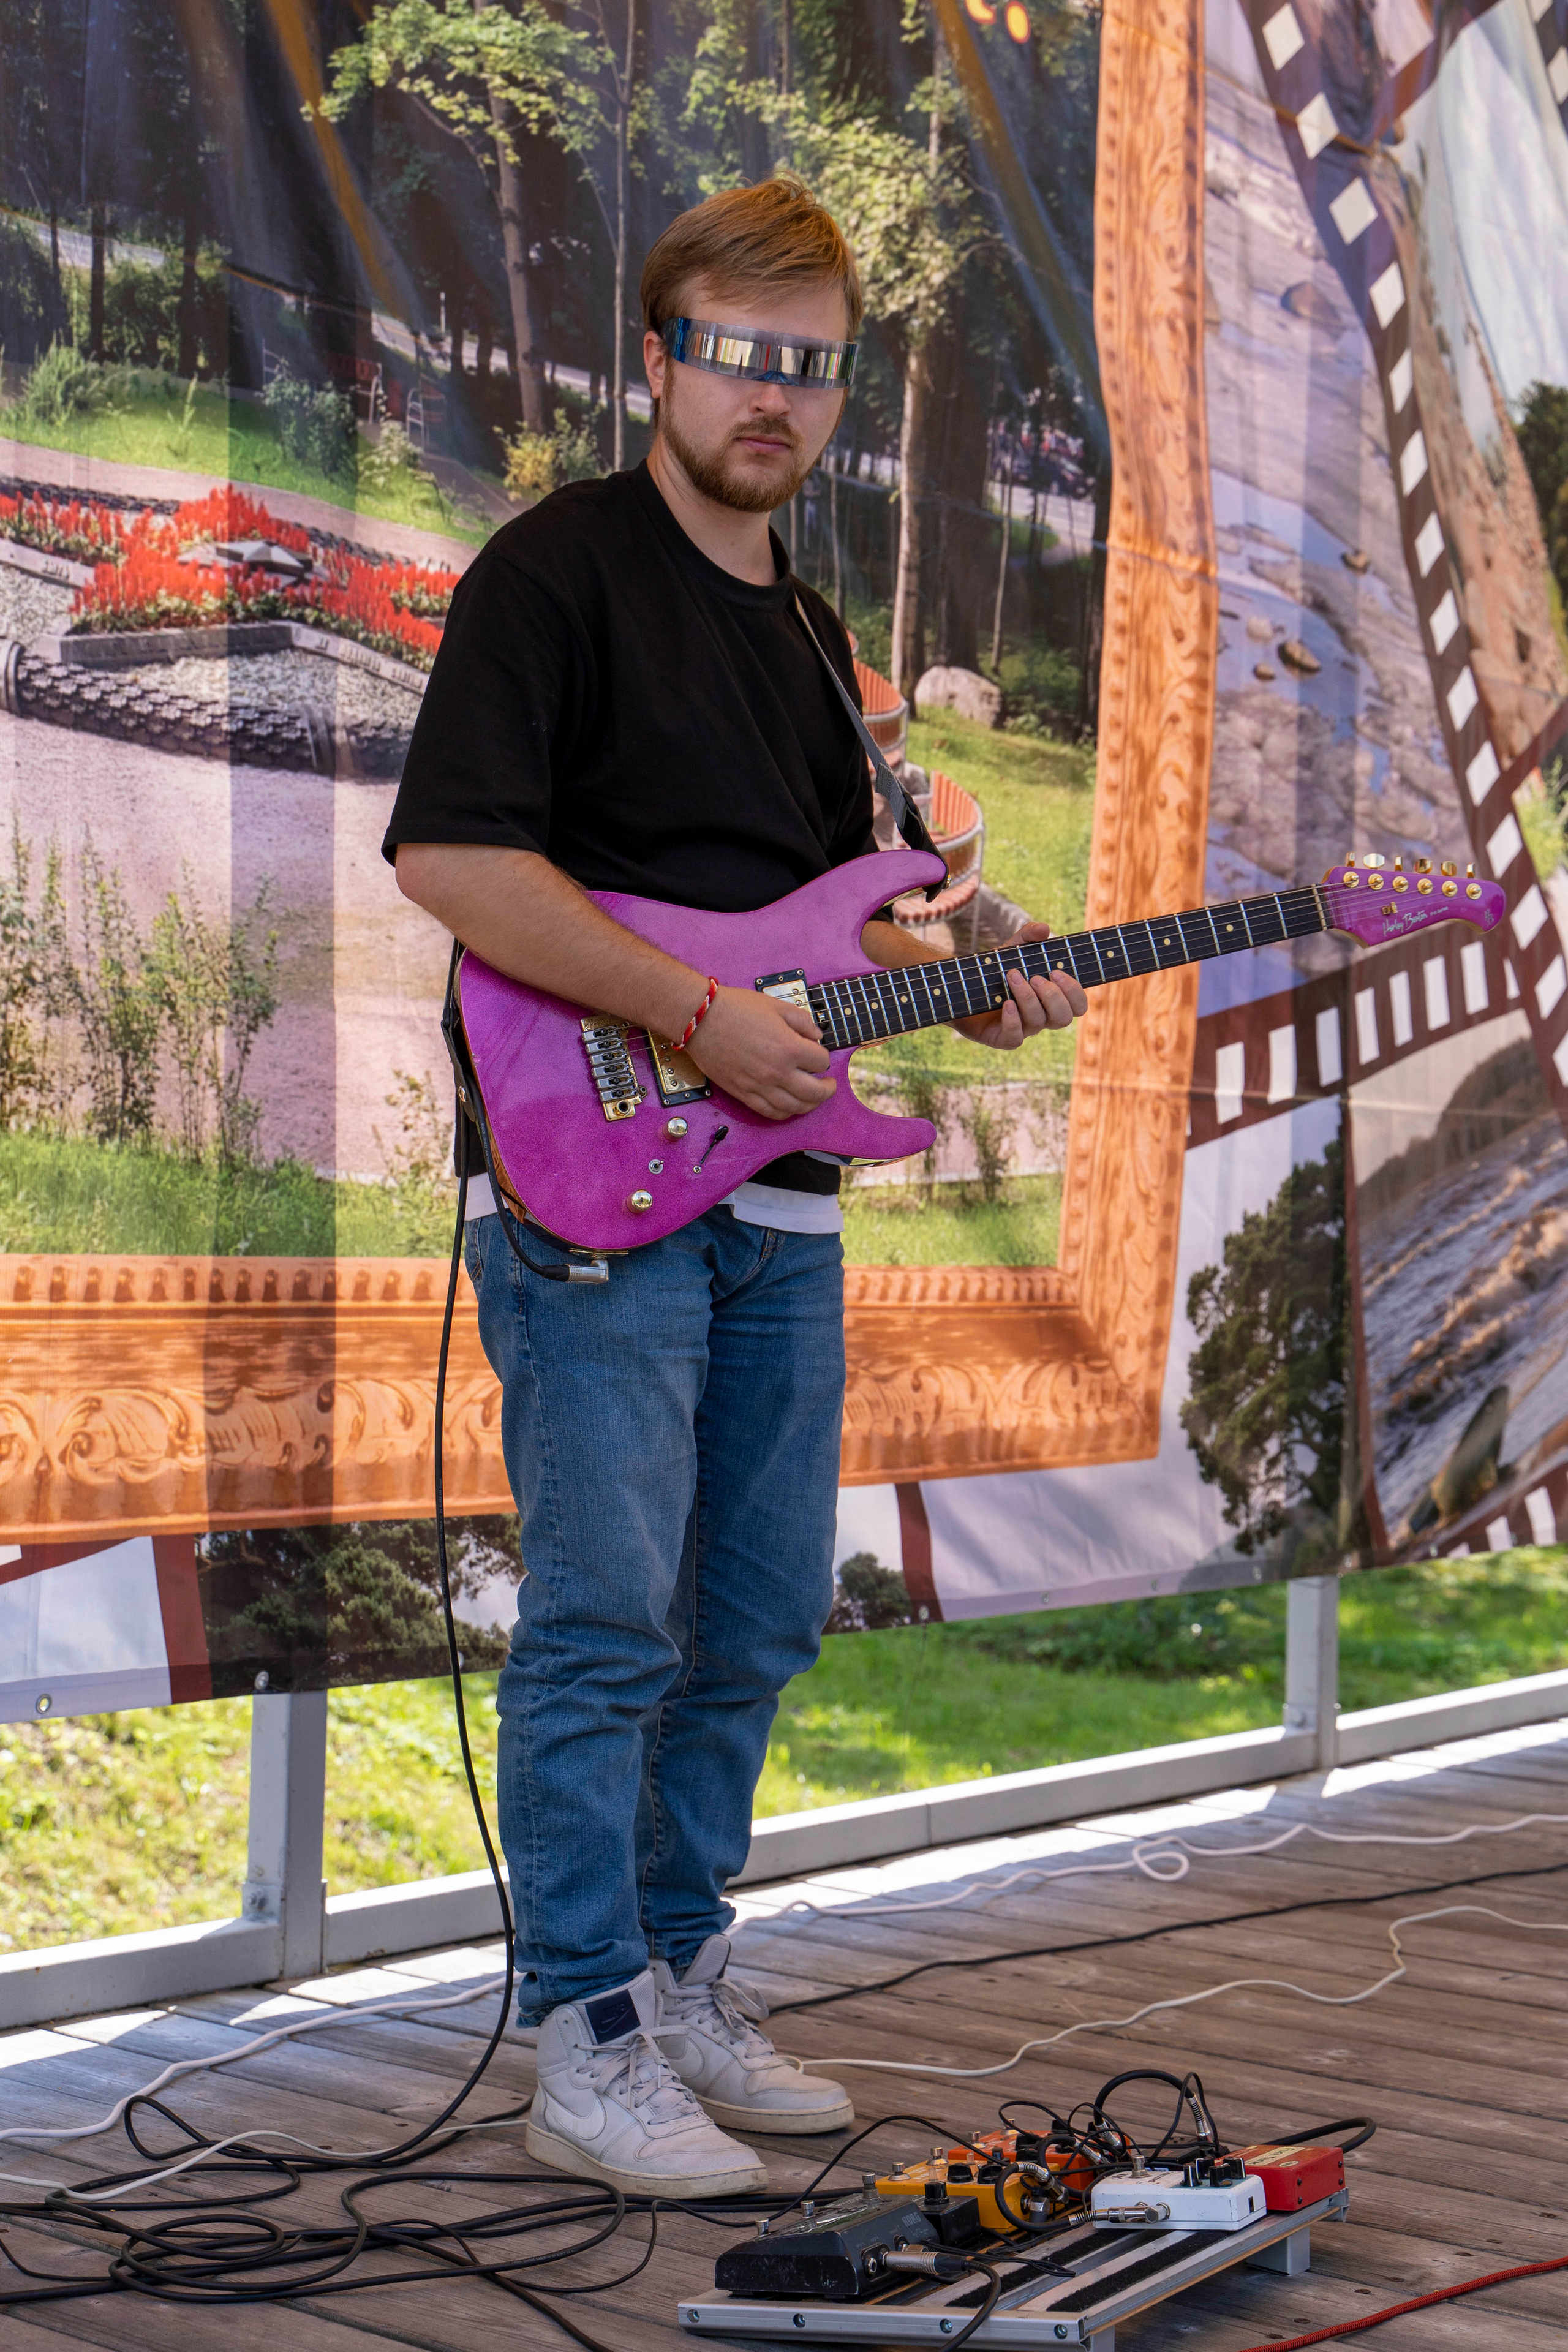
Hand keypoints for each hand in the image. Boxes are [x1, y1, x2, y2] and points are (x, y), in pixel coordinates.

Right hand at [685, 985, 835, 1119]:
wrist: (700, 1019)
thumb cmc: (735, 1008)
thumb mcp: (776, 1006)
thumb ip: (802, 1021)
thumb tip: (817, 1036)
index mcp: (789, 1047)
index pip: (821, 1062)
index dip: (823, 1056)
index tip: (817, 1052)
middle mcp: (777, 1072)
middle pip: (815, 1092)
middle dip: (827, 1089)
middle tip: (830, 1084)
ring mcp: (760, 1086)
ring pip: (794, 1108)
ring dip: (809, 1105)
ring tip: (813, 1097)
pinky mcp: (743, 1093)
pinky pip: (770, 1112)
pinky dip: (785, 1113)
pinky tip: (790, 1106)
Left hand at [954, 922, 1087, 1049]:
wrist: (964, 987)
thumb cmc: (996, 970)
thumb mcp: (1012, 949)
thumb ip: (1028, 936)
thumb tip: (1044, 929)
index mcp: (1052, 999)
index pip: (1078, 1005)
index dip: (1074, 992)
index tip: (1056, 971)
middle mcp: (1042, 1017)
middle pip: (1063, 1018)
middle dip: (1053, 996)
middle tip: (1035, 977)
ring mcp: (1023, 1029)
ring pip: (1038, 1022)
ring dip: (1027, 998)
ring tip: (1012, 976)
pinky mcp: (1002, 1038)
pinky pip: (1015, 1038)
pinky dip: (1013, 1020)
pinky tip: (1006, 1003)